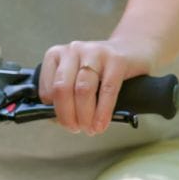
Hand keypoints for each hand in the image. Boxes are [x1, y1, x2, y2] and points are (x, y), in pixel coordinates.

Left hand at [38, 39, 153, 134]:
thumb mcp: (76, 76)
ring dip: (85, 116)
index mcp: (57, 55)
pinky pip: (107, 90)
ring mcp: (95, 52)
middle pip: (62, 89)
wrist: (131, 51)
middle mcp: (73, 50)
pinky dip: (103, 112)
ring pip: (83, 90)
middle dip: (67, 115)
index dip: (53, 111)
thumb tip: (58, 120)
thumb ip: (65, 94)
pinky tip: (102, 124)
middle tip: (75, 129)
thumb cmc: (99, 70)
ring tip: (90, 129)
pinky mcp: (116, 59)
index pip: (47, 89)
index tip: (62, 123)